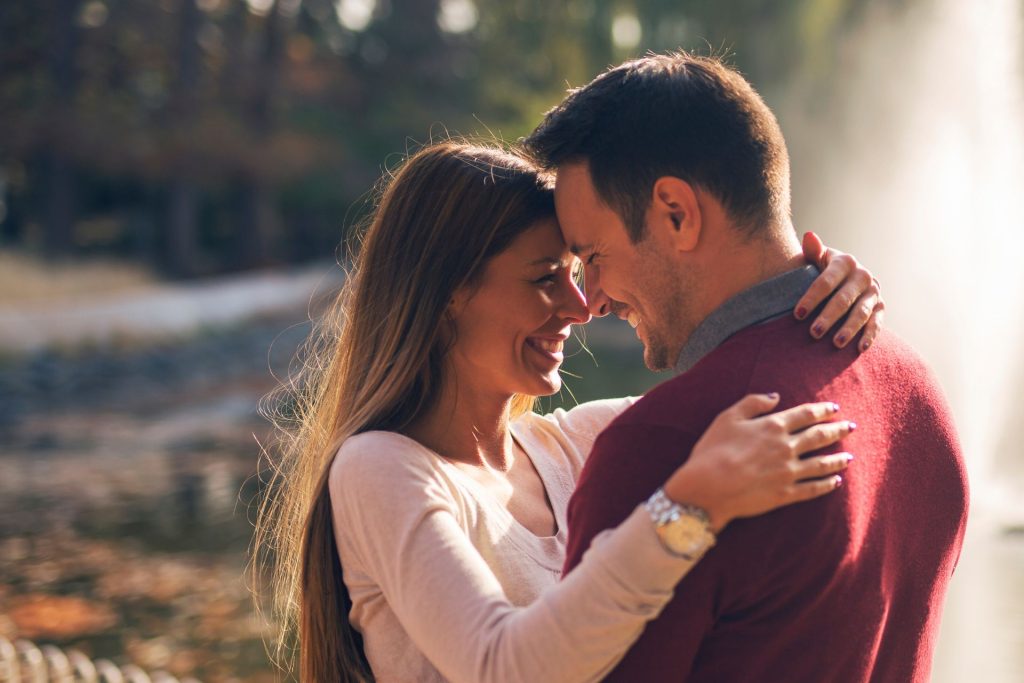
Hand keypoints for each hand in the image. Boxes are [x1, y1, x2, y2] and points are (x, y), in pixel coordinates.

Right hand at [663, 393, 853, 531]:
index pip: (806, 415)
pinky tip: (836, 481)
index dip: (822, 410)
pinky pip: (813, 488)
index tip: (834, 408)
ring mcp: (789, 472)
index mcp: (773, 426)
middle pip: (819, 436)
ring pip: (822, 463)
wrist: (708, 488)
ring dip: (838, 459)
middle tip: (851, 427)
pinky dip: (827, 484)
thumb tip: (776, 396)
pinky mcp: (786, 494)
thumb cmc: (713, 450)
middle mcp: (786, 447)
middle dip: (837, 430)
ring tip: (850, 456)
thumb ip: (753, 403)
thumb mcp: (728, 417)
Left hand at [796, 231, 884, 351]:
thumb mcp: (817, 258)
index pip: (826, 282)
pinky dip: (869, 335)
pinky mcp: (881, 307)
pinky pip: (877, 323)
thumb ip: (813, 251)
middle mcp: (863, 276)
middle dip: (828, 317)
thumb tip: (809, 236)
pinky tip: (860, 348)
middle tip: (813, 333)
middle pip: (843, 299)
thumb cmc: (822, 268)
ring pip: (861, 313)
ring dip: (849, 329)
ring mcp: (873, 292)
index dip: (811, 298)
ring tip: (836, 343)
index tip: (797, 314)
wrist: (845, 275)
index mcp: (845, 262)